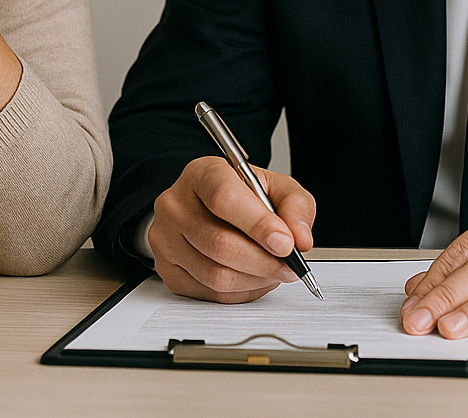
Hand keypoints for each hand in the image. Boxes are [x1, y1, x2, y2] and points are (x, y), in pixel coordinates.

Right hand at [149, 156, 316, 302]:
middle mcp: (176, 204)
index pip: (225, 198)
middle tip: (290, 266)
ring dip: (255, 280)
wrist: (205, 206)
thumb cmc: (241, 195)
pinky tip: (253, 278)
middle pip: (220, 244)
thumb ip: (295, 206)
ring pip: (216, 275)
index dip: (258, 225)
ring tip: (274, 271)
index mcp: (202, 174)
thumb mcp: (275, 187)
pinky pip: (209, 293)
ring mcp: (166, 239)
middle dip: (264, 262)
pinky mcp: (167, 269)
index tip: (286, 243)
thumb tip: (301, 239)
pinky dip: (241, 292)